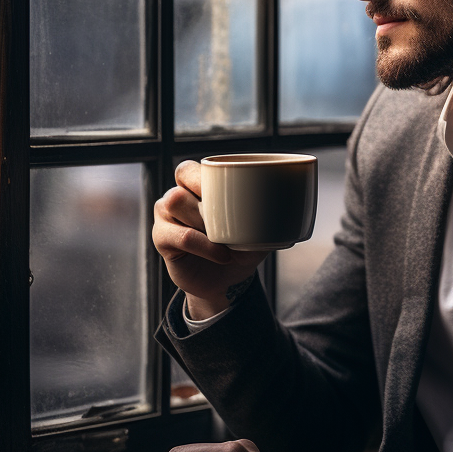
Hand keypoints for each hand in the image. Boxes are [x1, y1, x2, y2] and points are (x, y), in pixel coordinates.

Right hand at [152, 161, 267, 318]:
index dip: (203, 174)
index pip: (189, 169)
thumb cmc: (241, 248)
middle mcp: (177, 197)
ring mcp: (165, 217)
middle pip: (181, 180)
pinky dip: (204, 245)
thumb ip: (267, 213)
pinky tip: (222, 254)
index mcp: (197, 188)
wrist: (227, 282)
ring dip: (205, 220)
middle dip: (205, 195)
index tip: (230, 188)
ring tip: (226, 240)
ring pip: (176, 202)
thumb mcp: (258, 229)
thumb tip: (291, 199)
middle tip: (228, 214)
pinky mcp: (161, 239)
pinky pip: (179, 235)